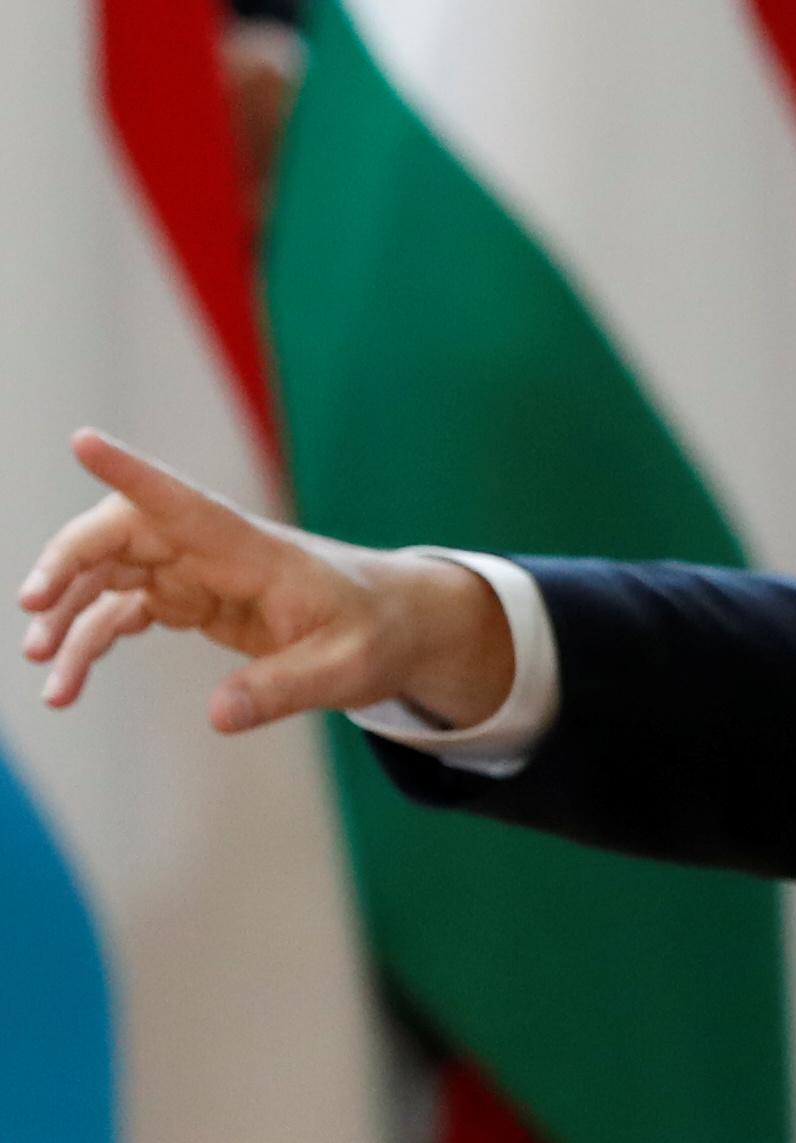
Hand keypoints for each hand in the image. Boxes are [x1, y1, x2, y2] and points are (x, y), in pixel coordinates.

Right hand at [18, 429, 514, 733]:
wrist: (399, 625)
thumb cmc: (380, 633)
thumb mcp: (347, 669)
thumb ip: (284, 689)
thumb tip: (217, 716)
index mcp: (255, 551)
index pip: (186, 502)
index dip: (134, 473)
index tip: (85, 440)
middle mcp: (218, 552)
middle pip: (125, 532)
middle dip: (70, 561)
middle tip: (33, 609)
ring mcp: (201, 574)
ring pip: (113, 573)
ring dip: (69, 612)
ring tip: (45, 671)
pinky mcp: (195, 600)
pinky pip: (124, 610)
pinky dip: (91, 640)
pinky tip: (69, 683)